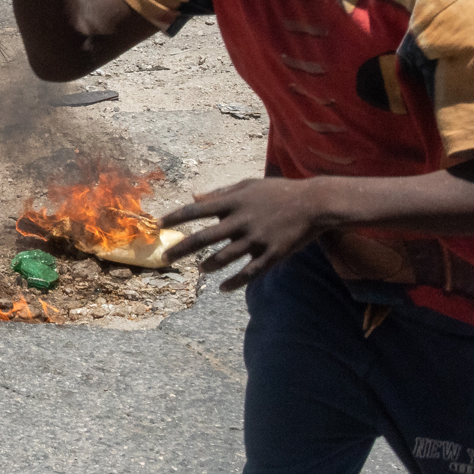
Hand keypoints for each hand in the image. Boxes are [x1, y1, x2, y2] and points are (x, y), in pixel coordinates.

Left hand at [160, 176, 331, 290]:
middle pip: (203, 238)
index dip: (175, 218)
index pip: (196, 210)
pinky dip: (234, 283)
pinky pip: (249, 273)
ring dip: (208, 266)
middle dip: (181, 249)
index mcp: (233, 201)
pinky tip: (223, 289)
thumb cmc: (278, 191)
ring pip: (224, 258)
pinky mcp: (272, 254)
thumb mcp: (247, 185)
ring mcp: (256, 239)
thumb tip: (193, 197)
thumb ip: (220, 193)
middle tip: (165, 258)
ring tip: (199, 270)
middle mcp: (241, 220)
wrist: (315, 203)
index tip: (159, 225)